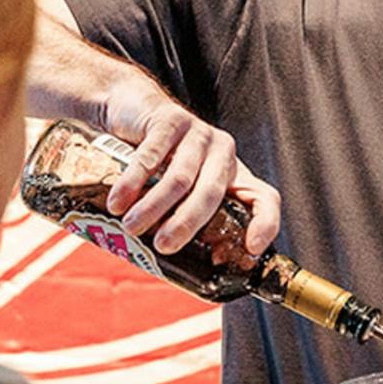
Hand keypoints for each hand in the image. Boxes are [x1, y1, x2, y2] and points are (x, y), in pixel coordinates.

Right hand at [101, 78, 280, 255]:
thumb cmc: (162, 162)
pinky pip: (152, 155)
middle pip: (212, 193)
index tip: (249, 249)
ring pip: (180, 177)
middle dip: (187, 223)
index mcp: (233, 176)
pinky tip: (118, 201)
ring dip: (154, 206)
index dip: (264, 224)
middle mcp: (223, 153)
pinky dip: (132, 182)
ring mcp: (199, 133)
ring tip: (131, 227)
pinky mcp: (171, 119)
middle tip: (162, 246)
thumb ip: (185, 220)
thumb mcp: (183, 189)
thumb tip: (174, 271)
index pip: (264, 199)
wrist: (135, 112)